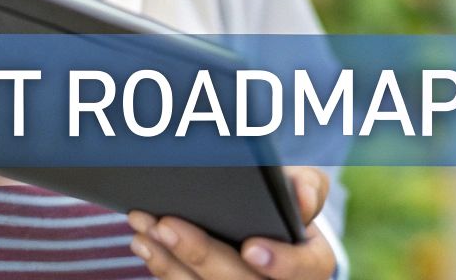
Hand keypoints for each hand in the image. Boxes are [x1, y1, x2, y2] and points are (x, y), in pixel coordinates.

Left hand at [126, 166, 336, 278]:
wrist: (267, 227)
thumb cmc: (284, 204)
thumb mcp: (303, 188)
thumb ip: (306, 186)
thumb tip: (303, 200)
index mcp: (311, 264)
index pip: (305, 269)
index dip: (281, 263)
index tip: (252, 248)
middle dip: (200, 253)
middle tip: (168, 224)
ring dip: (168, 261)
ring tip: (144, 225)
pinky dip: (162, 267)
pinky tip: (143, 241)